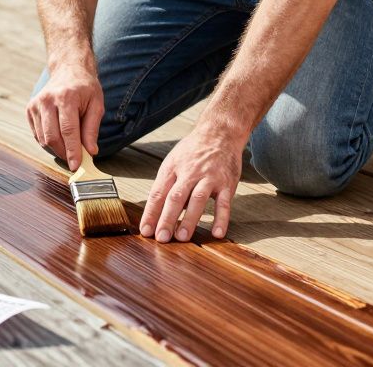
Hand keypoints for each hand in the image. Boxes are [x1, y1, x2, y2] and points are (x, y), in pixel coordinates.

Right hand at [26, 64, 104, 170]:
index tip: (76, 166)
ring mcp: (36, 104)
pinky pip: (37, 135)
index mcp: (66, 97)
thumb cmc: (85, 88)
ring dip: (57, 148)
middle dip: (64, 153)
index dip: (72, 151)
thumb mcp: (96, 104)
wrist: (68, 69)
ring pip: (43, 138)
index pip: (68, 131)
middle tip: (75, 158)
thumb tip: (90, 151)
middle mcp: (47, 100)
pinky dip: (48, 141)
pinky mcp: (30, 109)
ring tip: (69, 145)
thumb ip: (92, 128)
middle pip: (52, 137)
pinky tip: (59, 136)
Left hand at [139, 124, 241, 242]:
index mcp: (172, 168)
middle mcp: (189, 172)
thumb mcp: (174, 162)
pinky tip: (217, 233)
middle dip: (167, 219)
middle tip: (161, 238)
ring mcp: (209, 177)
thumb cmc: (193, 151)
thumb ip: (168, 186)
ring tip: (182, 237)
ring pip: (197, 200)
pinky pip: (224, 203)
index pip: (158, 193)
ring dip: (189, 220)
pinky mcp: (226, 183)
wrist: (220, 133)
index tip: (145, 231)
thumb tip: (160, 213)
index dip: (151, 213)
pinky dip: (221, 218)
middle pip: (175, 197)